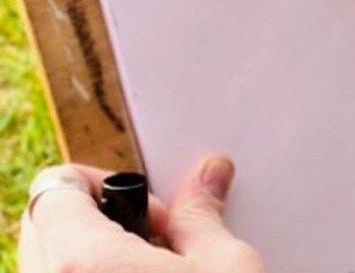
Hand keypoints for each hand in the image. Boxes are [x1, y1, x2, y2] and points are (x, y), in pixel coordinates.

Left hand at [19, 158, 259, 272]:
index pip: (55, 186)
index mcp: (79, 264)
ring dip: (86, 257)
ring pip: (42, 266)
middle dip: (91, 221)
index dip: (103, 182)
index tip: (146, 205)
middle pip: (41, 226)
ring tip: (146, 270)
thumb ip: (202, 217)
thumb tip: (208, 178)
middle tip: (150, 239)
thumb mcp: (226, 267)